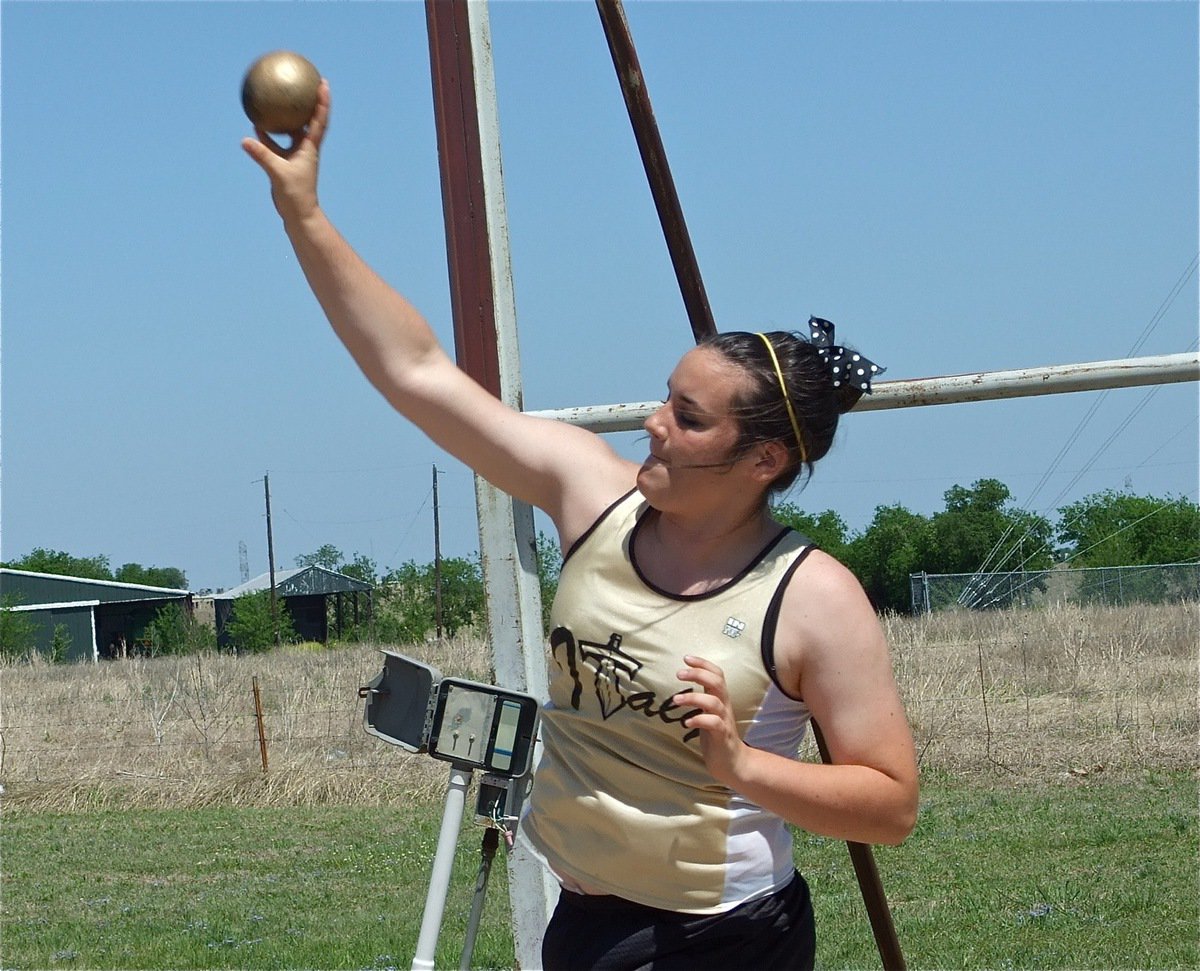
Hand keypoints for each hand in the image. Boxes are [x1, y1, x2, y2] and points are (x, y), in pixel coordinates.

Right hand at [241, 79, 329, 223]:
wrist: (298, 214)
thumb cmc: (295, 195)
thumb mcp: (277, 173)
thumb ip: (262, 155)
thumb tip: (245, 140)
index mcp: (309, 147)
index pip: (319, 120)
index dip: (322, 101)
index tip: (323, 83)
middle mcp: (305, 149)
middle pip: (310, 120)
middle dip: (309, 102)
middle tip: (305, 84)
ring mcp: (296, 156)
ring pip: (291, 131)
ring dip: (286, 116)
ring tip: (278, 99)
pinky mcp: (286, 163)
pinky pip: (276, 144)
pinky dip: (268, 135)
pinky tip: (256, 124)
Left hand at [674, 655, 745, 787]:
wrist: (732, 762)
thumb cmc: (716, 735)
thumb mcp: (708, 712)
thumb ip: (700, 697)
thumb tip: (685, 682)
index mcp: (720, 699)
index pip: (717, 674)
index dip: (703, 664)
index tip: (686, 658)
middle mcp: (724, 706)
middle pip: (717, 682)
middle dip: (699, 674)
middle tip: (679, 674)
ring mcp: (724, 720)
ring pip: (714, 702)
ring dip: (693, 698)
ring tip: (675, 700)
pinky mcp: (722, 736)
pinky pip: (714, 723)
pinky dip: (699, 720)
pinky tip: (687, 722)